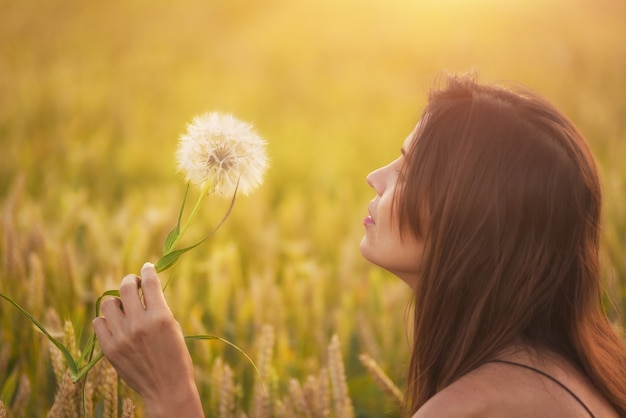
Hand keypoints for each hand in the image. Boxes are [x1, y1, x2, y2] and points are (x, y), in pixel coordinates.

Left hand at [93, 262, 203, 416]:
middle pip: (126, 286)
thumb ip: (158, 308)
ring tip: (125, 307)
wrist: (167, 389)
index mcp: (160, 316)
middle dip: (131, 280)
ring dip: (118, 301)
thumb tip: (144, 290)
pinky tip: (116, 324)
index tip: (147, 267)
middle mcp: (139, 324)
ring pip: (108, 303)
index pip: (150, 281)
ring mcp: (121, 337)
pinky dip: (107, 320)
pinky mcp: (109, 349)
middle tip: (135, 283)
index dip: (148, 270)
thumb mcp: (173, 327)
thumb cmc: (176, 356)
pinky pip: (99, 323)